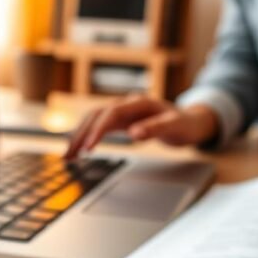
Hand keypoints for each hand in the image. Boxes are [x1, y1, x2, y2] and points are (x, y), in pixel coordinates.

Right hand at [65, 95, 219, 157]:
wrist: (190, 121)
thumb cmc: (184, 124)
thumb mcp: (175, 127)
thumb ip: (155, 128)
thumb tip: (133, 134)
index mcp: (139, 103)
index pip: (111, 114)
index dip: (98, 130)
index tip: (88, 148)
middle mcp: (128, 104)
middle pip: (96, 115)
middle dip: (81, 134)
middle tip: (70, 155)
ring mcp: (123, 111)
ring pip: (93, 119)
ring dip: (79, 135)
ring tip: (67, 155)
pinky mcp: (121, 120)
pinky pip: (98, 125)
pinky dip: (86, 136)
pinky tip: (77, 149)